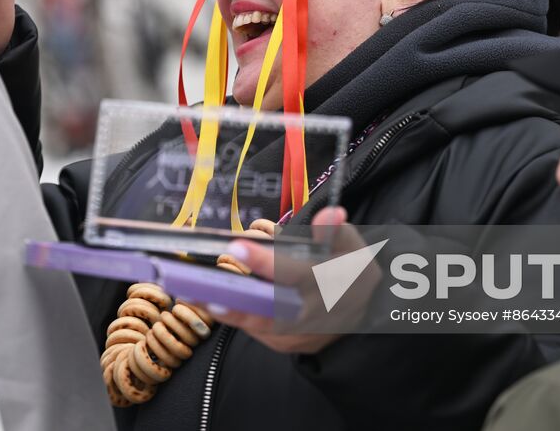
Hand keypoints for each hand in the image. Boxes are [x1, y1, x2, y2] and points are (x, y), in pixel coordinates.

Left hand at [210, 207, 377, 354]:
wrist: (364, 313)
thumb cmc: (352, 270)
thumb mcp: (353, 246)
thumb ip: (336, 231)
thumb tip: (329, 214)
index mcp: (332, 284)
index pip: (296, 273)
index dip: (267, 263)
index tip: (237, 247)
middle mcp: (315, 315)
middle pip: (272, 308)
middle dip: (236, 296)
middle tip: (202, 284)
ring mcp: (302, 335)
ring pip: (261, 325)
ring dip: (229, 311)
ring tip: (195, 293)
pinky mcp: (289, 345)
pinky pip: (259, 333)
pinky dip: (238, 318)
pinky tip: (212, 301)